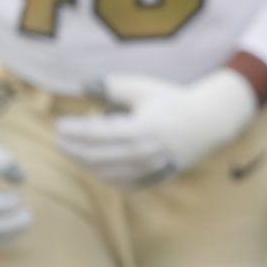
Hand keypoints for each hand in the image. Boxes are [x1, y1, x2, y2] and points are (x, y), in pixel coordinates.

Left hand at [55, 69, 257, 187]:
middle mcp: (143, 153)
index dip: (75, 131)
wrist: (207, 123)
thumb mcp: (144, 89)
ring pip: (105, 173)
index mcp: (140, 129)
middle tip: (60, 140)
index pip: (97, 135)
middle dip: (73, 149)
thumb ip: (112, 86)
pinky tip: (94, 165)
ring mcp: (148, 169)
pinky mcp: (153, 179)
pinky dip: (103, 175)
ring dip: (84, 163)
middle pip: (96, 157)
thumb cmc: (173, 102)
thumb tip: (80, 84)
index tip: (60, 125)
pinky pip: (120, 182)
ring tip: (73, 151)